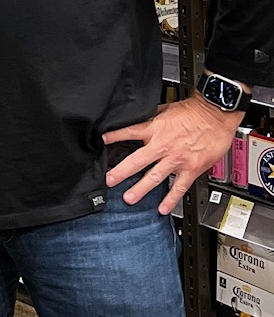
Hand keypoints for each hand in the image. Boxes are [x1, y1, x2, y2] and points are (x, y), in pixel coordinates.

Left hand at [104, 93, 243, 214]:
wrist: (216, 113)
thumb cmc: (194, 110)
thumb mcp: (167, 108)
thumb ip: (154, 117)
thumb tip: (143, 117)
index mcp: (155, 128)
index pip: (129, 132)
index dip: (114, 137)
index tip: (102, 143)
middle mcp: (162, 145)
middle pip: (136, 160)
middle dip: (121, 172)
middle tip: (109, 181)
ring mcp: (176, 159)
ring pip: (154, 177)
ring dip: (140, 189)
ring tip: (129, 198)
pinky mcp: (191, 168)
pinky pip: (179, 187)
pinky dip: (170, 199)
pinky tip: (162, 208)